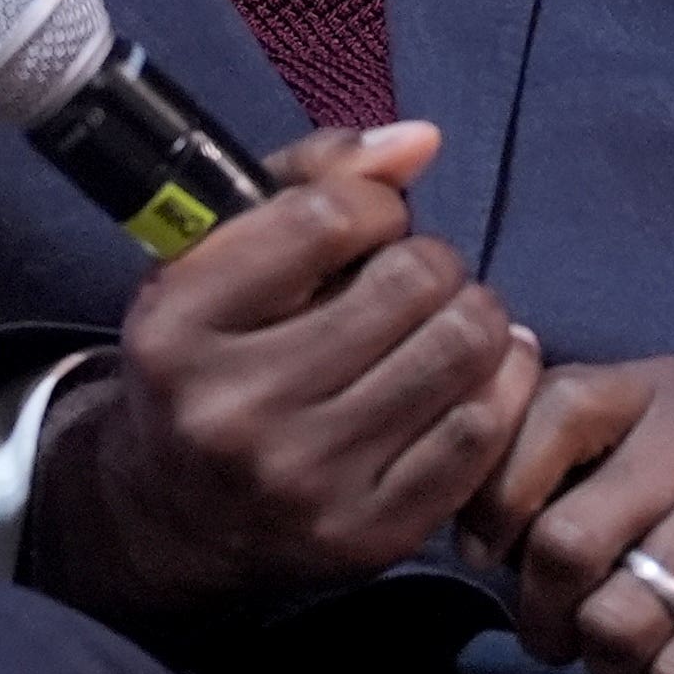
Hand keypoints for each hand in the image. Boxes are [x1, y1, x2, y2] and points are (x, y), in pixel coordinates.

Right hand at [29, 121, 538, 619]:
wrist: (176, 512)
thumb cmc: (208, 357)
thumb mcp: (214, 262)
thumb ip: (306, 181)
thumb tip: (421, 141)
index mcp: (176, 326)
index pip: (325, 217)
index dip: (374, 203)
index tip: (370, 221)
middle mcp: (233, 407)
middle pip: (410, 282)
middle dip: (429, 260)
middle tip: (413, 276)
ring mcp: (305, 477)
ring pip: (460, 350)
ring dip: (473, 315)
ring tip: (446, 317)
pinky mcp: (369, 532)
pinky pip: (481, 431)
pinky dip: (497, 384)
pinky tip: (472, 372)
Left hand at [458, 355, 673, 673]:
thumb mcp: (636, 497)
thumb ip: (552, 479)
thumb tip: (444, 486)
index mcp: (657, 389)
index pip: (531, 416)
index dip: (488, 505)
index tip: (487, 557)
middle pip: (560, 539)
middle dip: (545, 618)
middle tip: (565, 646)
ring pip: (616, 616)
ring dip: (614, 673)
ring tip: (646, 671)